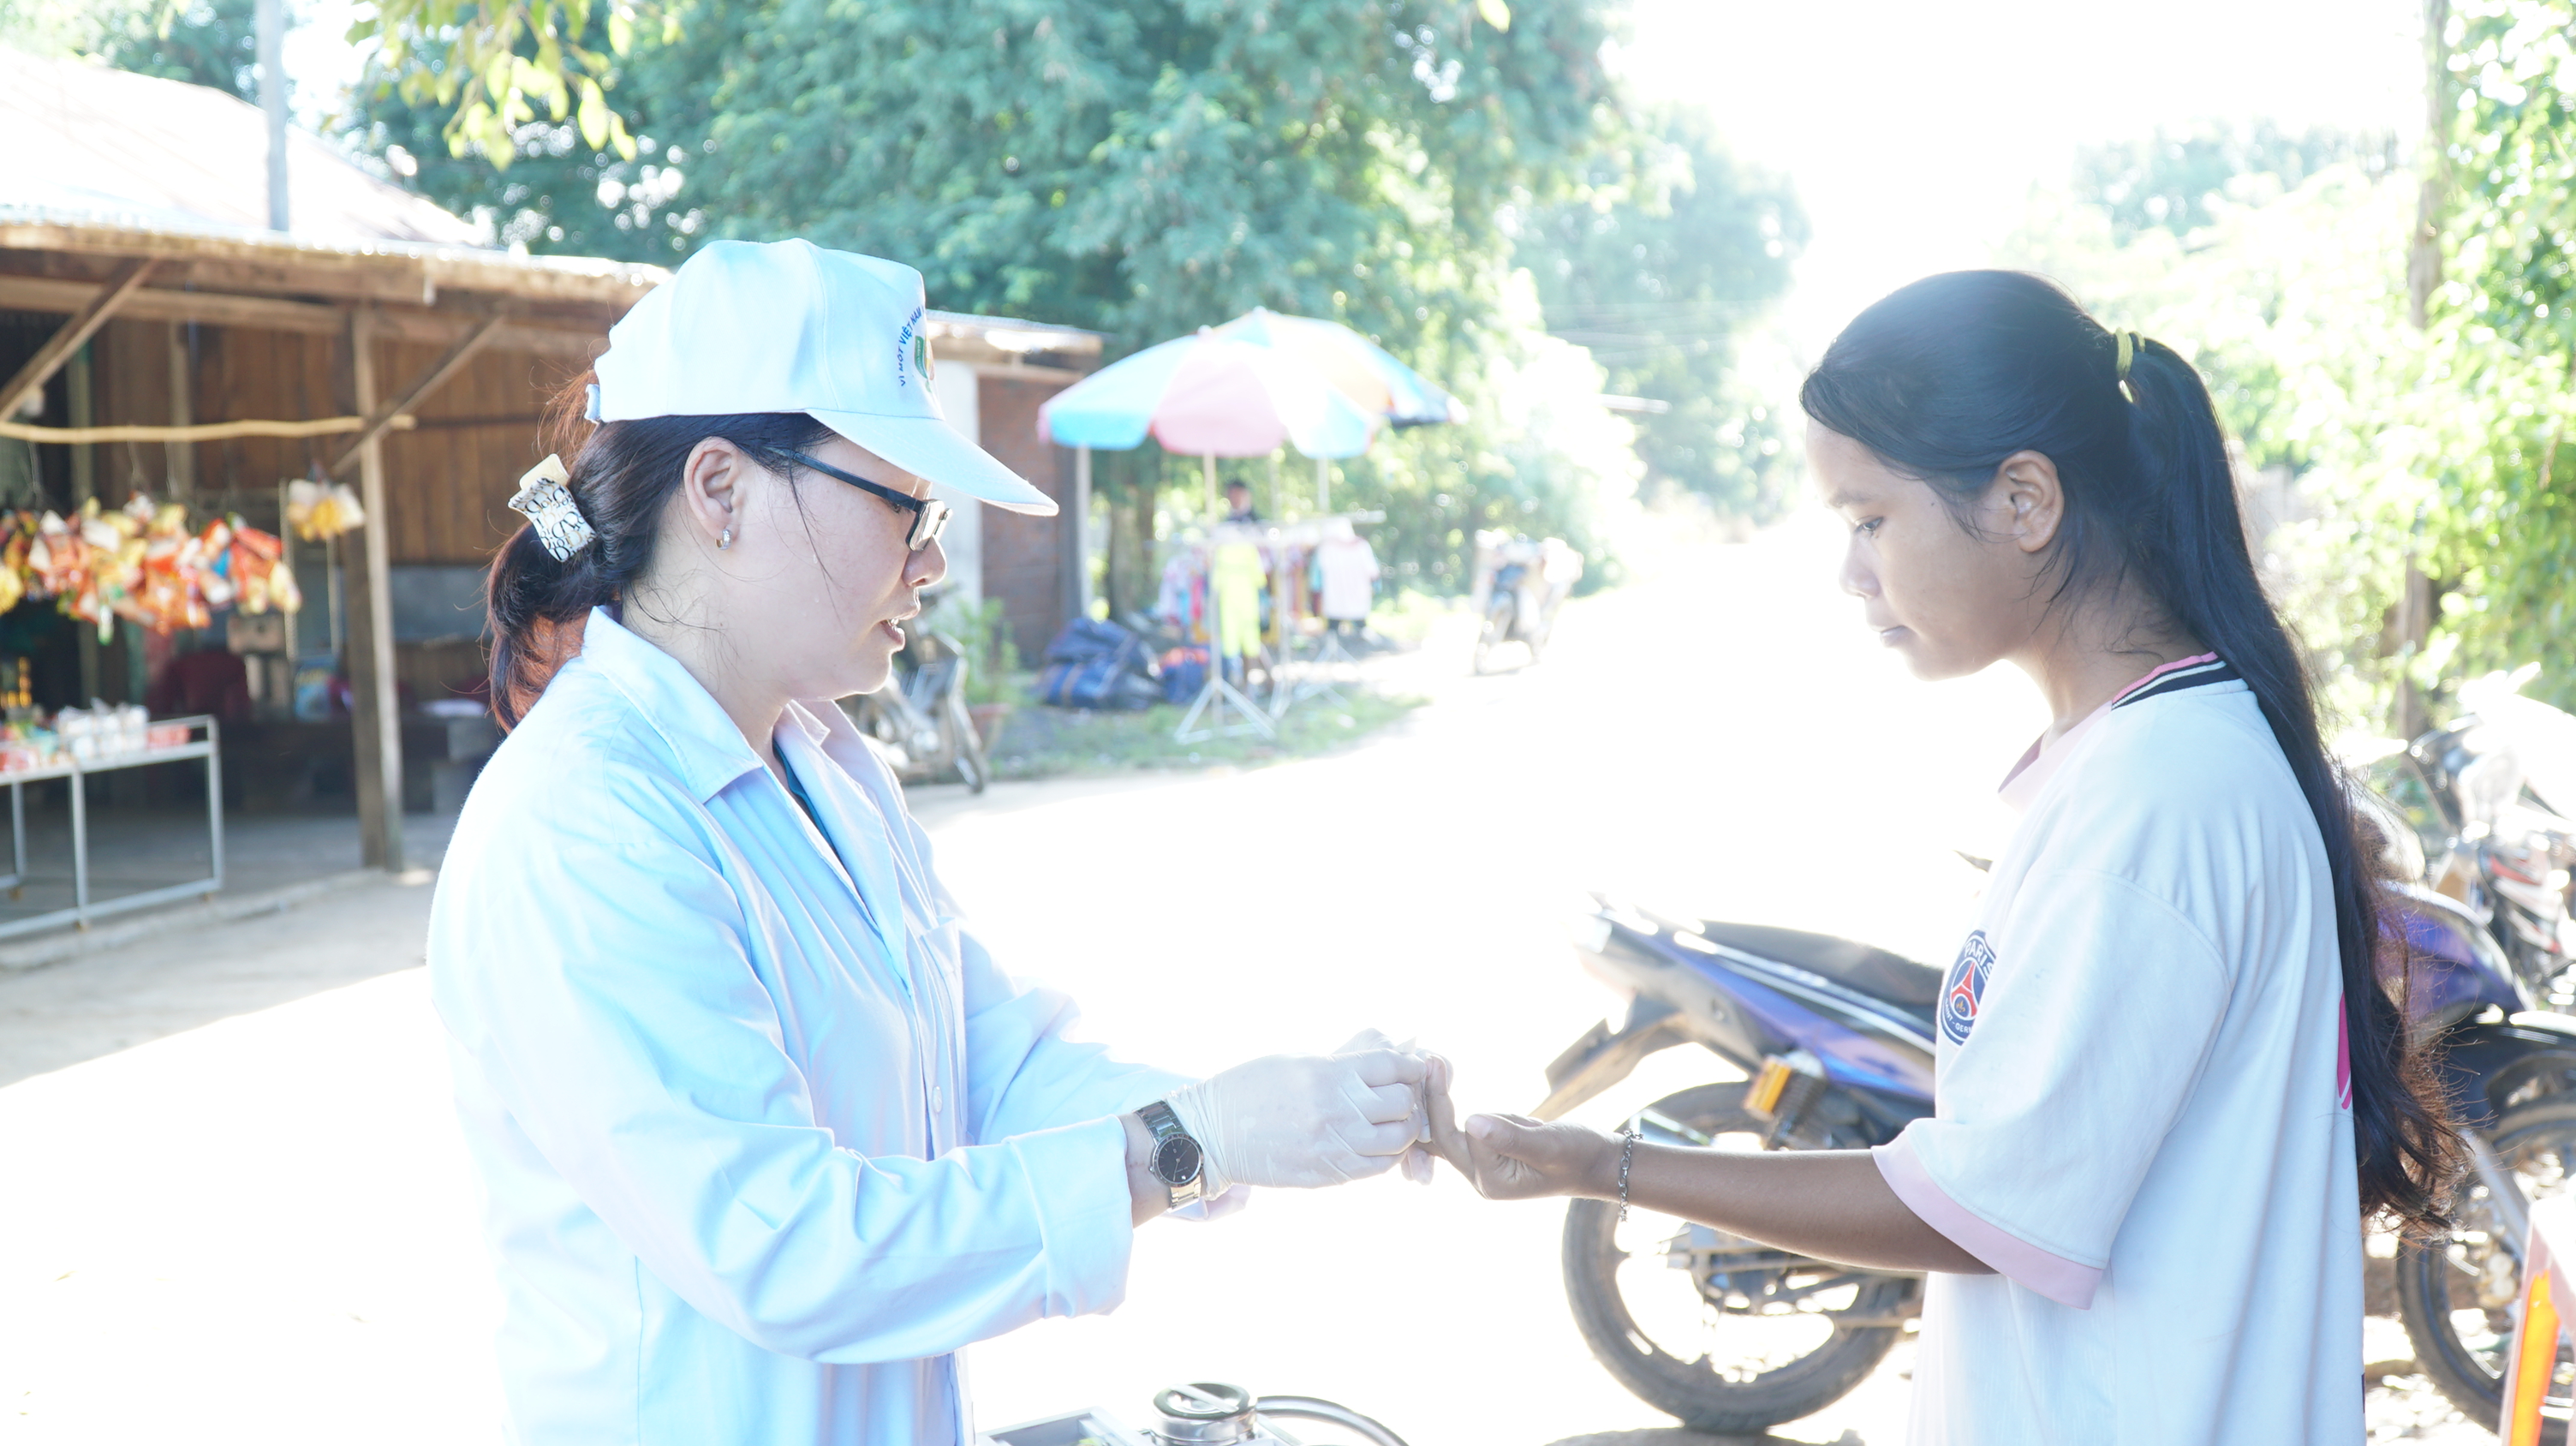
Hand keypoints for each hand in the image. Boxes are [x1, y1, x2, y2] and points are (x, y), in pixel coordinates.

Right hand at [1166, 1030, 1427, 1190]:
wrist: (1213, 1135)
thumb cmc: (1251, 1089)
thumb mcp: (1295, 1062)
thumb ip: (1340, 1063)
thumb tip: (1383, 1057)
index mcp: (1327, 1073)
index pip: (1392, 1066)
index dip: (1410, 1065)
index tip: (1412, 1066)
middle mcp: (1335, 1109)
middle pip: (1402, 1102)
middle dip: (1408, 1096)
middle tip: (1401, 1095)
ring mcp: (1333, 1145)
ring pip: (1397, 1139)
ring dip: (1402, 1128)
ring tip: (1392, 1122)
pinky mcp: (1328, 1173)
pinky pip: (1377, 1167)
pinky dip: (1386, 1154)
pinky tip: (1377, 1144)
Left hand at [1426, 1065, 1617, 1201]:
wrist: (1597, 1160)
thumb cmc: (1579, 1153)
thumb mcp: (1548, 1144)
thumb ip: (1510, 1137)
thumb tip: (1471, 1122)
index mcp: (1491, 1181)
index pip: (1455, 1140)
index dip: (1441, 1103)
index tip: (1435, 1064)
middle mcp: (1482, 1178)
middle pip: (1442, 1138)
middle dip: (1431, 1098)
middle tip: (1426, 1058)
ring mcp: (1484, 1166)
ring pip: (1446, 1134)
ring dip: (1435, 1101)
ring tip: (1428, 1064)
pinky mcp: (1490, 1152)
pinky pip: (1459, 1130)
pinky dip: (1447, 1108)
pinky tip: (1436, 1084)